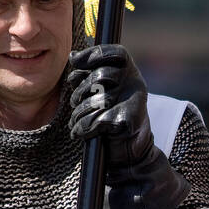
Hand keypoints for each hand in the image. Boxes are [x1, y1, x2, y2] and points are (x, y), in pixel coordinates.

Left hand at [66, 44, 150, 167]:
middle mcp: (135, 85)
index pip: (115, 53)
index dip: (93, 54)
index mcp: (130, 75)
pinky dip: (82, 128)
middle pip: (100, 76)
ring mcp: (133, 103)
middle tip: (75, 102)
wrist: (130, 155)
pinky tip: (81, 133)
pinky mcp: (126, 122)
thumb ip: (90, 74)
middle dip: (81, 90)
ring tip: (77, 121)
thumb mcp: (103, 93)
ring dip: (79, 113)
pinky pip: (95, 120)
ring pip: (95, 100)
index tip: (75, 61)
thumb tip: (73, 56)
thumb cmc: (112, 121)